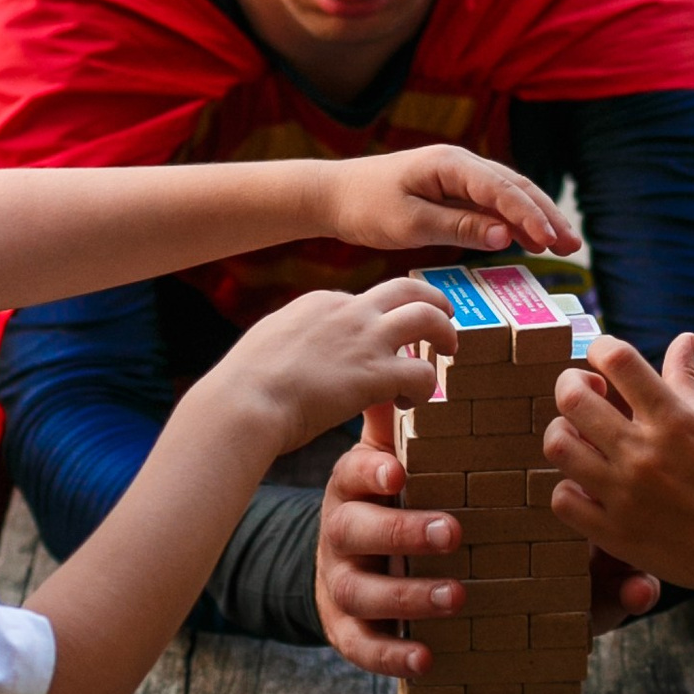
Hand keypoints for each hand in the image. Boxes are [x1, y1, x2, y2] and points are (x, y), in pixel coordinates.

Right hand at [203, 278, 449, 457]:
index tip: (387, 337)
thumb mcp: (269, 341)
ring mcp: (365, 338)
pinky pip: (421, 373)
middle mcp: (349, 311)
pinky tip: (412, 402)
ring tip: (449, 353)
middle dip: (432, 301)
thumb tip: (296, 349)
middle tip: (444, 320)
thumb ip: (294, 338)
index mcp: (322, 302)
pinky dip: (426, 386)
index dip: (383, 317)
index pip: (368, 299)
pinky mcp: (376, 372)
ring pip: (428, 318)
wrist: (244, 401)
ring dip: (444, 334)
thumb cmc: (246, 384)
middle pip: (407, 290)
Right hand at [314, 418, 659, 677]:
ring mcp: (344, 582)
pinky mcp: (347, 630)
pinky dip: (392, 652)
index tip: (399, 469)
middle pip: (355, 526)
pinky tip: (426, 659)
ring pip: (357, 589)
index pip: (358, 466)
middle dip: (402, 530)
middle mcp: (350, 530)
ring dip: (407, 593)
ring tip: (456, 597)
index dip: (371, 467)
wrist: (379, 576)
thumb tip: (626, 547)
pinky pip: (361, 645)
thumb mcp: (474, 500)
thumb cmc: (446, 526)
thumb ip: (538, 500)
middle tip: (453, 532)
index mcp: (373, 486)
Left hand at [320, 146, 578, 264]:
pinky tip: (531, 238)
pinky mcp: (454, 190)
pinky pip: (493, 203)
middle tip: (571, 245)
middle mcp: (460, 163)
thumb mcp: (409, 223)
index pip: (501, 189)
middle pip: (515, 187)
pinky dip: (515, 220)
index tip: (549, 239)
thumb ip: (457, 228)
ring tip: (563, 244)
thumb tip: (504, 237)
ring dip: (536, 217)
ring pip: (509, 194)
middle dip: (545, 215)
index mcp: (450, 164)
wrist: (335, 195)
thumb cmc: (366, 207)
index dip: (529, 215)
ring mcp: (459, 175)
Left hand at [541, 331, 693, 604]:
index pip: (619, 360)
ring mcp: (625, 495)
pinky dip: (569, 487)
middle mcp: (645, 453)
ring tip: (579, 436)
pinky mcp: (614, 533)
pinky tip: (587, 483)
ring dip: (562, 432)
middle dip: (571, 384)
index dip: (602, 348)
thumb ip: (688, 378)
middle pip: (573, 398)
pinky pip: (562, 499)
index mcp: (674, 419)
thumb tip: (685, 337)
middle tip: (584, 392)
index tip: (604, 359)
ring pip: (558, 445)